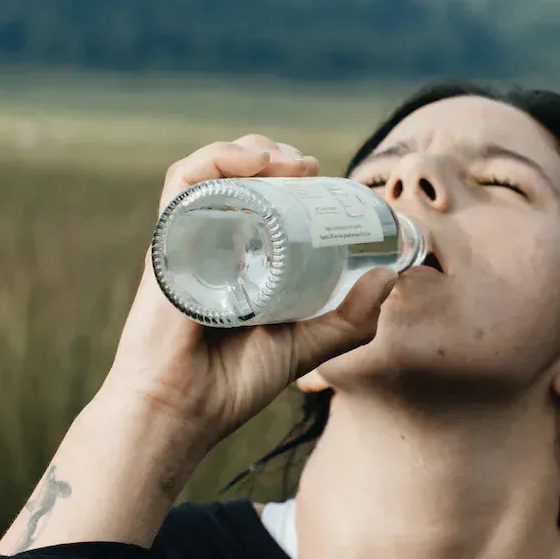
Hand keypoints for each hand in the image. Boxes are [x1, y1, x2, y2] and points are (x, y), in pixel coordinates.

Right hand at [103, 134, 399, 449]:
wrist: (184, 409)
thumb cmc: (235, 382)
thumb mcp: (309, 345)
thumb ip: (351, 318)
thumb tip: (391, 274)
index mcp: (239, 259)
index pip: (262, 199)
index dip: (294, 181)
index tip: (329, 184)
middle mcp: (212, 242)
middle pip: (239, 175)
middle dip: (278, 157)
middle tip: (312, 169)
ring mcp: (189, 237)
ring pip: (213, 167)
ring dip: (253, 149)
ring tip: (289, 162)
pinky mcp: (168, 238)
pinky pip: (182, 180)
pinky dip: (218, 158)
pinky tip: (255, 162)